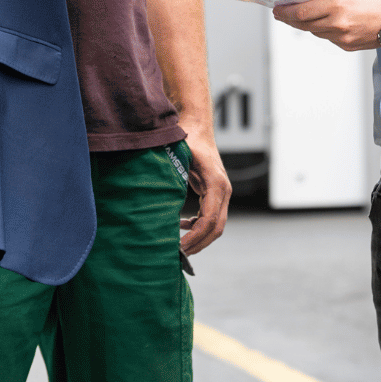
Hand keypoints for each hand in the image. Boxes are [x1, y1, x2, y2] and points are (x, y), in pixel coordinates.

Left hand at [178, 134, 230, 255]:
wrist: (197, 125)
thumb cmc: (187, 138)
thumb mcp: (178, 156)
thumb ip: (171, 177)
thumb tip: (157, 199)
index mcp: (216, 184)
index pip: (209, 220)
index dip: (194, 237)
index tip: (179, 248)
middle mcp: (223, 189)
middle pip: (216, 228)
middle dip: (199, 244)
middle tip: (178, 255)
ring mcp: (222, 191)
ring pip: (216, 225)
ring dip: (200, 238)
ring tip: (179, 247)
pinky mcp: (216, 192)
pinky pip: (212, 216)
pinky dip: (199, 226)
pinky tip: (182, 225)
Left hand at [272, 0, 380, 50]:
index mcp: (337, 4)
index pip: (302, 12)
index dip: (285, 12)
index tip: (277, 8)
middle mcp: (337, 22)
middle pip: (303, 24)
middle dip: (289, 19)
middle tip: (280, 14)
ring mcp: (342, 37)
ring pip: (314, 31)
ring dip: (304, 25)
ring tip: (298, 18)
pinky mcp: (346, 45)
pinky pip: (327, 38)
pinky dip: (322, 30)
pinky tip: (321, 24)